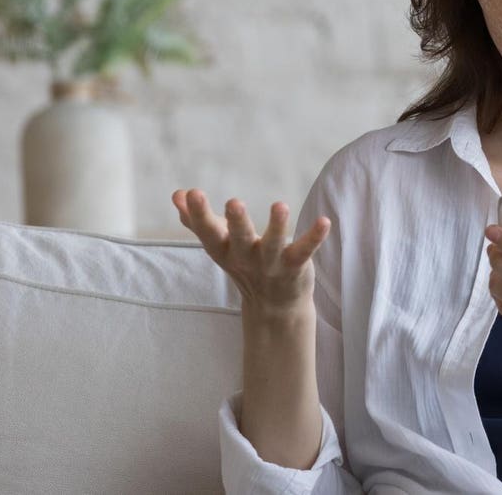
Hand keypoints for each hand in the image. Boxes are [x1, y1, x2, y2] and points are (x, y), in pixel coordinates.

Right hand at [171, 188, 330, 317]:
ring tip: (280, 205)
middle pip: (239, 239)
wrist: (274, 307)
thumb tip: (177, 194)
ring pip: (272, 245)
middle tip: (234, 202)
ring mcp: (271, 264)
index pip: (208, 232)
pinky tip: (324, 222)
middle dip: (236, 222)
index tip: (191, 193)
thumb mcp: (219, 245)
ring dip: (276, 226)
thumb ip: (198, 221)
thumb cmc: (244, 264)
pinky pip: (304, 251)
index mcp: (224, 250)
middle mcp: (245, 258)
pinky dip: (314, 237)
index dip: (198, 215)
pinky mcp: (295, 267)